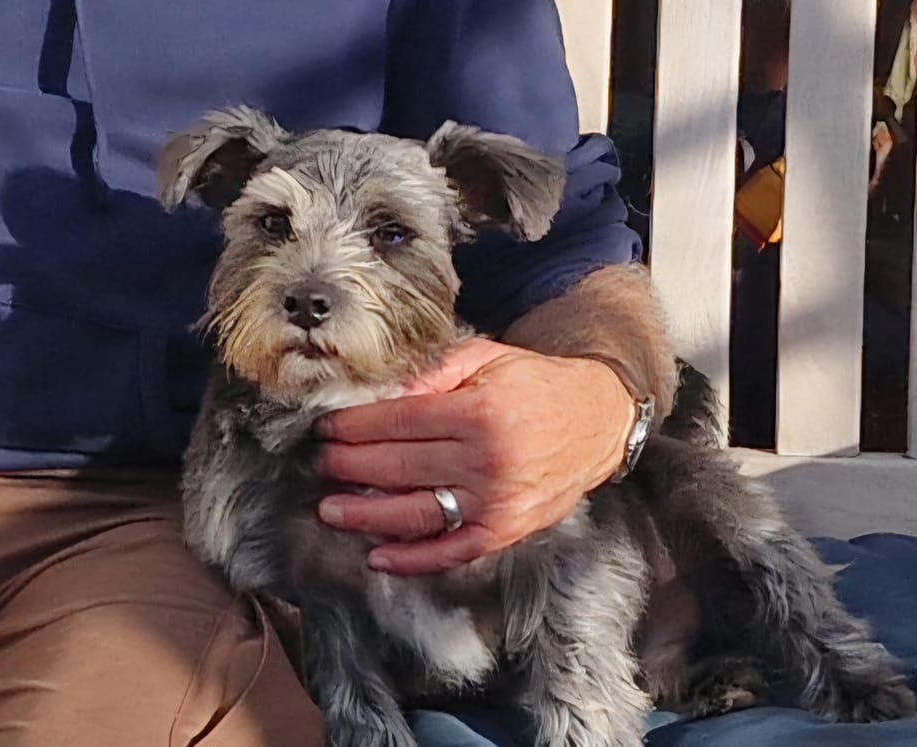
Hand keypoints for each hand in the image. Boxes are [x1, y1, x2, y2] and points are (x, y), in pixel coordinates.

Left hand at [311, 339, 632, 576]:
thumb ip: (431, 372)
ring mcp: (497, 503)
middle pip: (398, 468)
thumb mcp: (484, 357)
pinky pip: (452, 551)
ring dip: (366, 517)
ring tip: (329, 510)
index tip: (324, 428)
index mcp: (478, 412)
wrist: (597, 421)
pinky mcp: (506, 531)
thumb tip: (379, 392)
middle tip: (318, 464)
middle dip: (349, 466)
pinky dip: (413, 560)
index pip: (397, 423)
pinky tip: (378, 557)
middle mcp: (487, 462)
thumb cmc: (533, 384)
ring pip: (417, 515)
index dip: (354, 427)